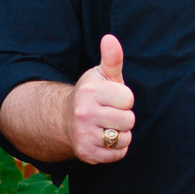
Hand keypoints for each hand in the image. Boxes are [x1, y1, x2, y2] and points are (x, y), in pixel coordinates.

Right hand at [72, 35, 134, 163]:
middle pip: (128, 120)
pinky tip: (104, 139)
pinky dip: (116, 149)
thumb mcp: (102, 75)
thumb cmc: (93, 95)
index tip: (112, 98)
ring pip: (124, 139)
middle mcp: (83, 113)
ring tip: (108, 126)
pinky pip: (118, 154)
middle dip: (124, 117)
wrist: (66, 119)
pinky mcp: (87, 154)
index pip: (128, 99)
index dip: (124, 99)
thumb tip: (110, 39)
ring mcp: (84, 134)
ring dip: (121, 134)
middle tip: (110, 113)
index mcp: (90, 91)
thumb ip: (112, 59)